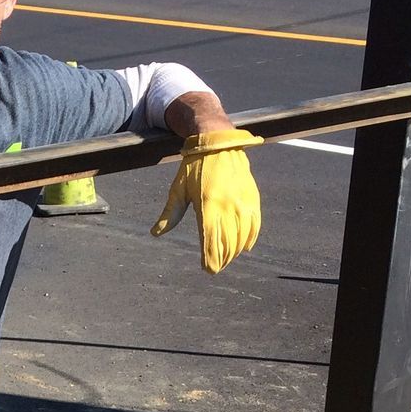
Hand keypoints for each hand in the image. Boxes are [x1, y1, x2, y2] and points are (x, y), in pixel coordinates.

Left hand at [150, 128, 262, 273]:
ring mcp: (242, 202)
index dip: (210, 259)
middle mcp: (227, 206)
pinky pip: (255, 224)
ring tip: (227, 258)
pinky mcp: (252, 197)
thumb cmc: (195, 167)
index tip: (207, 269)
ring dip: (235, 251)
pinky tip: (244, 246)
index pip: (211, 242)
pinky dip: (251, 238)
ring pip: (243, 236)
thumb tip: (155, 233)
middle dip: (222, 259)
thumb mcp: (178, 189)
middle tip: (215, 266)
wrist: (218, 142)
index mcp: (207, 206)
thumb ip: (170, 214)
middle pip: (228, 243)